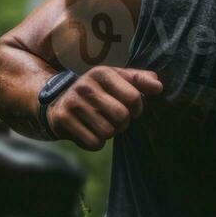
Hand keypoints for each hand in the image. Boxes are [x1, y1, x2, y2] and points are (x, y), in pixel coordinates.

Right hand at [46, 66, 161, 150]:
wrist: (57, 100)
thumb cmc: (96, 91)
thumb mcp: (116, 79)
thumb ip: (138, 79)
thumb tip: (158, 86)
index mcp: (102, 73)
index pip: (134, 98)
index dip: (137, 108)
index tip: (131, 109)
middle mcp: (86, 86)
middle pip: (122, 117)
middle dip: (123, 123)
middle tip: (115, 119)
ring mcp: (72, 103)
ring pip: (108, 132)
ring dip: (109, 133)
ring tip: (101, 124)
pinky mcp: (62, 120)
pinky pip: (94, 143)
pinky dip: (96, 142)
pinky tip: (89, 132)